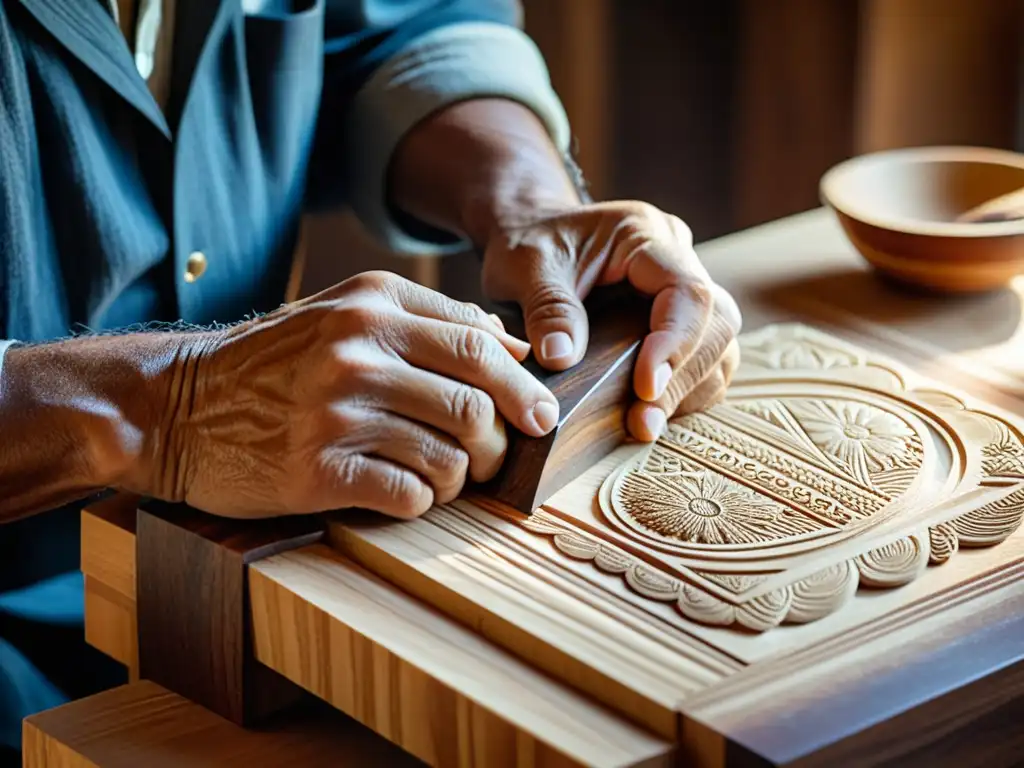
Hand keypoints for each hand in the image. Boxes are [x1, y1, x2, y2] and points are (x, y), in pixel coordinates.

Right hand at [129, 272, 558, 519]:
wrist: (178, 406)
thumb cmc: (275, 363)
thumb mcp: (345, 315)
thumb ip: (429, 322)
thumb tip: (513, 347)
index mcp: (372, 306)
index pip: (479, 345)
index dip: (523, 386)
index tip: (540, 415)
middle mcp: (356, 352)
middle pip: (475, 403)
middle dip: (499, 440)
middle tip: (493, 457)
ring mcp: (335, 412)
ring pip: (448, 456)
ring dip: (457, 477)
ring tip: (439, 476)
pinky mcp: (316, 471)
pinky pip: (409, 495)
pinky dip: (421, 501)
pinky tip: (404, 492)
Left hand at [481, 201, 741, 441]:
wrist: (527, 234)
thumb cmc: (527, 243)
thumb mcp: (524, 266)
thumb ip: (547, 308)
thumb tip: (563, 358)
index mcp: (645, 234)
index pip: (687, 291)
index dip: (675, 342)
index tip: (645, 387)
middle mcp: (676, 260)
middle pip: (716, 323)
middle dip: (683, 377)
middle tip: (643, 421)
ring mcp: (679, 292)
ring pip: (717, 347)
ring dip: (686, 391)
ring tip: (643, 425)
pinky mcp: (674, 322)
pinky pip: (701, 362)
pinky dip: (682, 392)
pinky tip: (648, 415)